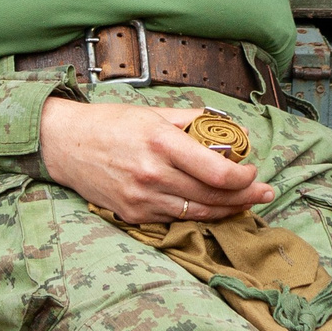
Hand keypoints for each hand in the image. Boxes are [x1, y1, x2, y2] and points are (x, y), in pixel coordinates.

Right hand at [38, 97, 271, 223]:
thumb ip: (194, 121)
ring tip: (248, 203)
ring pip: (197, 213)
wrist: (66, 145)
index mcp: (161, 143)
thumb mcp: (155, 112)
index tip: (252, 170)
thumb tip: (230, 129)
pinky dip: (198, 214)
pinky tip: (214, 209)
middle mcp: (153, 174)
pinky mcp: (133, 214)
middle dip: (245, 196)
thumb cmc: (112, 124)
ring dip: (227, 210)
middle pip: (212, 196)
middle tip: (265, 192)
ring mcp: (142, 199)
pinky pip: (175, 218)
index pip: (215, 171)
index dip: (242, 177)